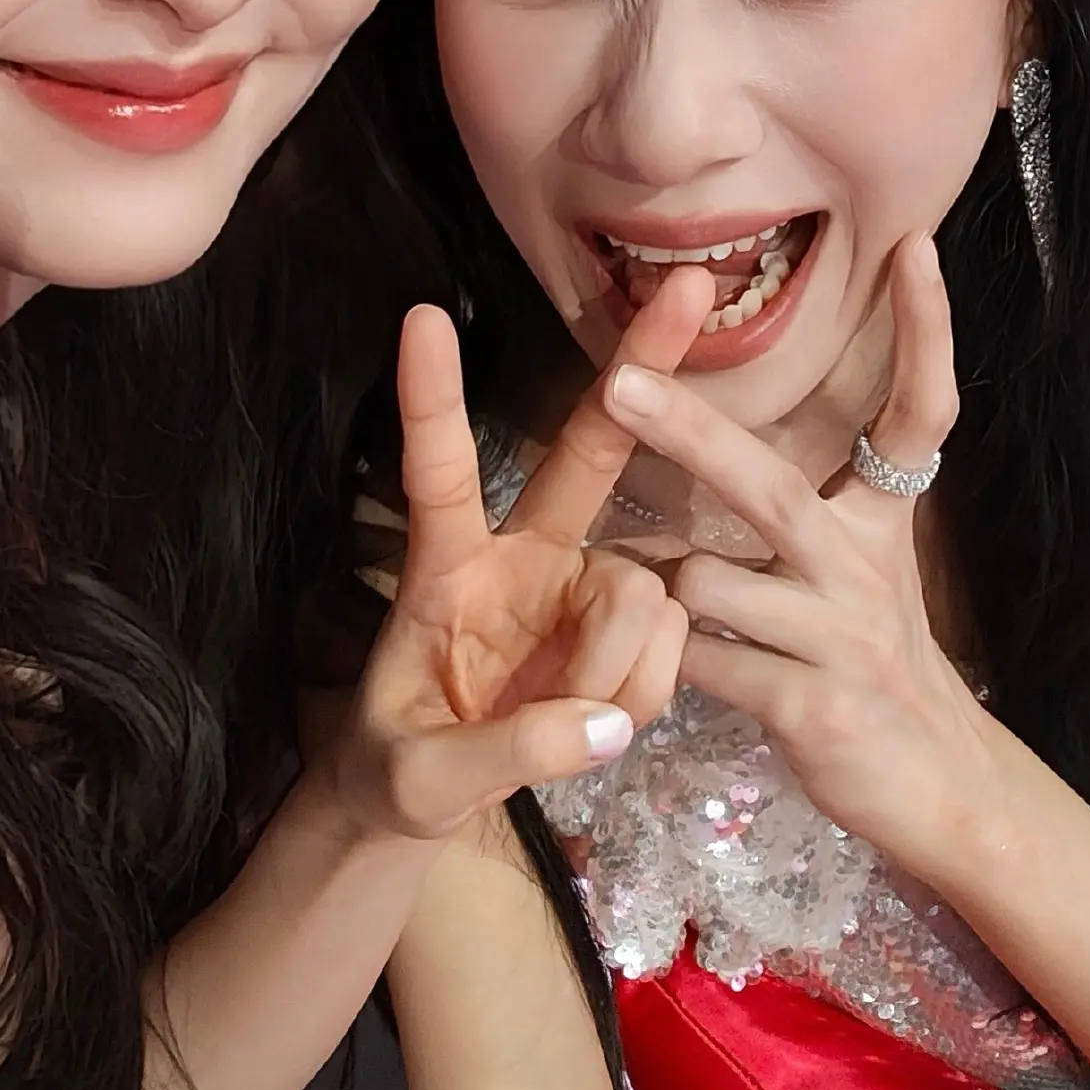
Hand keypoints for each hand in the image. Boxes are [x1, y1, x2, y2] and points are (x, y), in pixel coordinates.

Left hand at [335, 266, 711, 841]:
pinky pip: (670, 650)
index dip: (433, 398)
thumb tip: (603, 727)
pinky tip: (598, 724)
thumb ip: (503, 754)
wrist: (420, 803)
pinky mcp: (625, 633)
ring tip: (565, 724)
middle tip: (692, 287)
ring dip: (618, 670)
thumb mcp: (418, 781)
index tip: (423, 316)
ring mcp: (582, 590)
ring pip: (644, 593)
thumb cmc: (397, 771)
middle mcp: (522, 558)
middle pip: (587, 451)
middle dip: (639, 370)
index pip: (439, 472)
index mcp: (444, 569)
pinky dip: (642, 696)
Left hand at [605, 236, 995, 873]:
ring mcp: (842, 638)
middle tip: (618, 381)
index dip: (926, 334)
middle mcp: (865, 567)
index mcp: (882, 521)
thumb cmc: (868, 660)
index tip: (916, 249)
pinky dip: (665, 661)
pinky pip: (702, 662)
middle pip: (768, 487)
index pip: (918, 414)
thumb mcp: (858, 568)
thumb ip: (806, 505)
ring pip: (708, 584)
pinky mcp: (813, 706)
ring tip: (658, 612)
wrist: (935, 785)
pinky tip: (661, 670)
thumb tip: (720, 429)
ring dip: (661, 593)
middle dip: (688, 432)